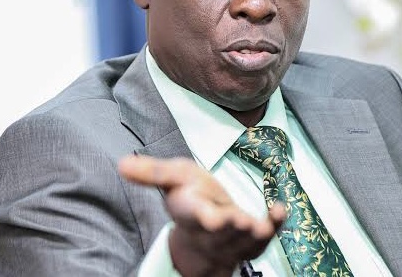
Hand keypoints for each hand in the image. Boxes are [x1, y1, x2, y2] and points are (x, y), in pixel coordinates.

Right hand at [119, 155, 284, 276]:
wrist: (202, 230)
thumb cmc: (188, 197)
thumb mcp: (171, 178)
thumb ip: (151, 172)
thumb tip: (121, 163)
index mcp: (192, 211)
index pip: (195, 215)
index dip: (203, 216)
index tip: (210, 216)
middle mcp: (213, 228)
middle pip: (221, 232)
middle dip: (230, 228)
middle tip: (240, 221)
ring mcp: (234, 236)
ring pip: (244, 239)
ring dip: (254, 233)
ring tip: (263, 224)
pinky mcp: (253, 239)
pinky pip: (267, 234)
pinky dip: (275, 224)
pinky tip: (280, 210)